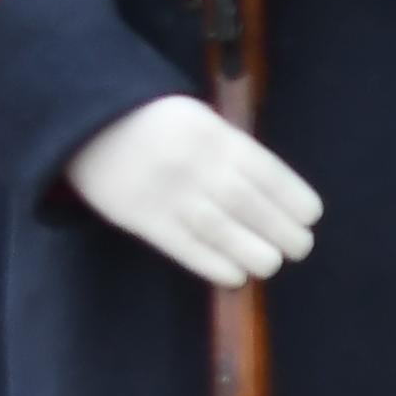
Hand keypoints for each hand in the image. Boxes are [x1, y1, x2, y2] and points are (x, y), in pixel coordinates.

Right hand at [67, 95, 321, 285]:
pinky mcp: (140, 218)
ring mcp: (166, 193)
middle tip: (298, 247)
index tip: (309, 218)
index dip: (295, 200)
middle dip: (283, 232)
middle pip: (249, 205)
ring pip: (221, 230)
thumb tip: (276, 200)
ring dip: (255, 254)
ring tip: (271, 263)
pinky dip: (215, 265)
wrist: (86, 124)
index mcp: (213, 136)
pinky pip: (184, 247)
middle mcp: (194, 165)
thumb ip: (234, 152)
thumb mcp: (200, 121)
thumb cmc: (155, 124)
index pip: (267, 173)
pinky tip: (235, 274)